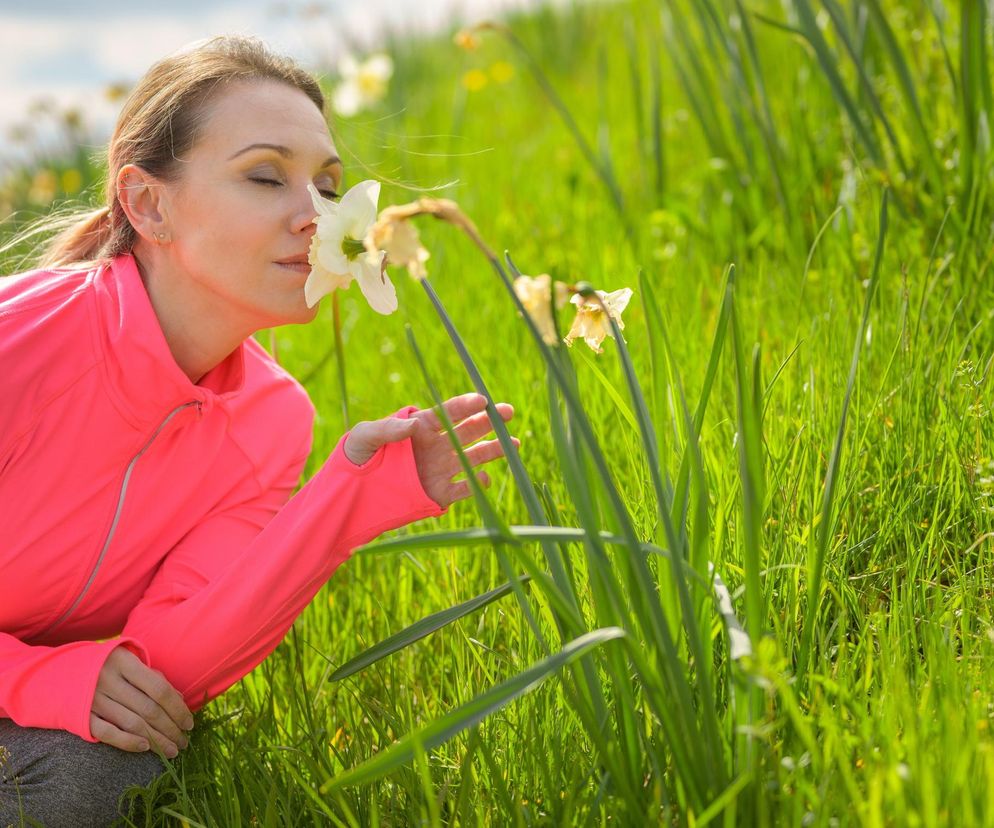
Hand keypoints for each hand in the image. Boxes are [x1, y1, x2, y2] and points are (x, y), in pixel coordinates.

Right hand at [89, 646, 193, 756]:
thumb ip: (152, 677)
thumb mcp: (128, 661)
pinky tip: (146, 748)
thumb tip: (179, 700)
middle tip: (184, 742)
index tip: (189, 723)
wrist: (57, 671)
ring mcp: (93, 699)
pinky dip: (128, 742)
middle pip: (149, 710)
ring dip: (156, 740)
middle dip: (170, 728)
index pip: (159, 689)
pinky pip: (108, 733)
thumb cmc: (104, 665)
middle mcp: (108, 680)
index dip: (177, 708)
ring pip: (133, 724)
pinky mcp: (81, 716)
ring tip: (171, 750)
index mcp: (124, 662)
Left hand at [343, 392, 518, 508]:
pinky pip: (463, 489)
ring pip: (473, 457)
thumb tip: (414, 425)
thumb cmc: (355, 456)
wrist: (351, 493)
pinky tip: (484, 479)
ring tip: (512, 445)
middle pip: (469, 430)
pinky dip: (475, 485)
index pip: (448, 413)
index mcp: (421, 426)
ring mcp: (441, 469)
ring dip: (493, 450)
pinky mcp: (440, 494)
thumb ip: (387, 429)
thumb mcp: (364, 437)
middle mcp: (437, 446)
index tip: (482, 400)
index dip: (465, 405)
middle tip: (508, 412)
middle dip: (489, 421)